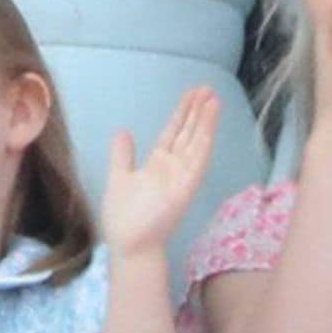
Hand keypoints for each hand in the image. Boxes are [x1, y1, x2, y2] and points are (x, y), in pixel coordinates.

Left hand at [101, 87, 219, 259]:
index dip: (182, 113)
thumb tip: (123, 132)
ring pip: (196, 141)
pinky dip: (205, 138)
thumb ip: (123, 155)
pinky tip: (210, 120)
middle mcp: (173, 167)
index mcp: (158, 164)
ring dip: (205, 120)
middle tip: (208, 88)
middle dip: (197, 111)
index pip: (173, 132)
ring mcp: (182, 176)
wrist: (129, 244)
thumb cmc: (123, 217)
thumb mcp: (118, 177)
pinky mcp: (187, 185)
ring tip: (213, 98)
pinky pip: (198, 157)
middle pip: (188, 133)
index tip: (192, 95)